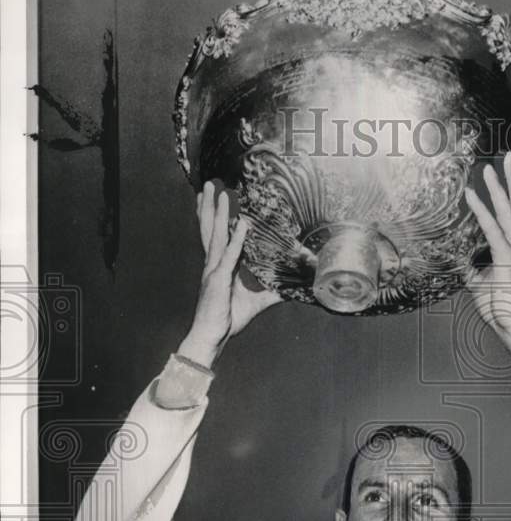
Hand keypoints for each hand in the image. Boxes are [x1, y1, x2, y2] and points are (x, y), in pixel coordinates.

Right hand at [178, 181, 281, 368]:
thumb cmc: (228, 318)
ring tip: (219, 193)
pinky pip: (229, 256)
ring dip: (219, 213)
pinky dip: (236, 240)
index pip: (214, 236)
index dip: (214, 217)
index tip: (215, 198)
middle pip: (209, 229)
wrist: (212, 336)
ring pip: (215, 236)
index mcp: (218, 267)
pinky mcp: (219, 281)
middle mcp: (213, 264)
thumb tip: (290, 288)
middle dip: (210, 206)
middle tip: (210, 185)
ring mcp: (214, 271)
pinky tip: (241, 225)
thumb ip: (271, 292)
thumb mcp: (256, 302)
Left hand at [465, 153, 510, 367]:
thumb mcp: (479, 283)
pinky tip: (472, 195)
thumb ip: (470, 267)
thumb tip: (456, 257)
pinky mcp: (507, 260)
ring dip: (501, 186)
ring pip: (509, 211)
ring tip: (497, 164)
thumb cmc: (501, 308)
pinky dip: (481, 211)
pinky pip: (492, 230)